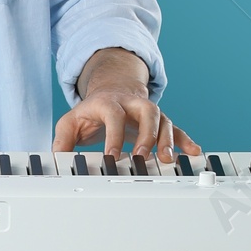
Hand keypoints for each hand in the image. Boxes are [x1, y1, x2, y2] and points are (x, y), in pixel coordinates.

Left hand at [53, 46, 200, 163]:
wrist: (112, 89)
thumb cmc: (92, 110)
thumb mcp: (71, 121)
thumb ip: (62, 141)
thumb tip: (57, 161)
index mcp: (108, 102)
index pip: (113, 114)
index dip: (113, 135)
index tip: (112, 156)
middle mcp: (132, 104)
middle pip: (145, 111)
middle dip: (146, 133)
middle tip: (142, 155)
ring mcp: (147, 111)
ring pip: (163, 119)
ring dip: (168, 139)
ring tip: (168, 158)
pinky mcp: (159, 121)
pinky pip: (176, 129)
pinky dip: (185, 140)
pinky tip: (193, 151)